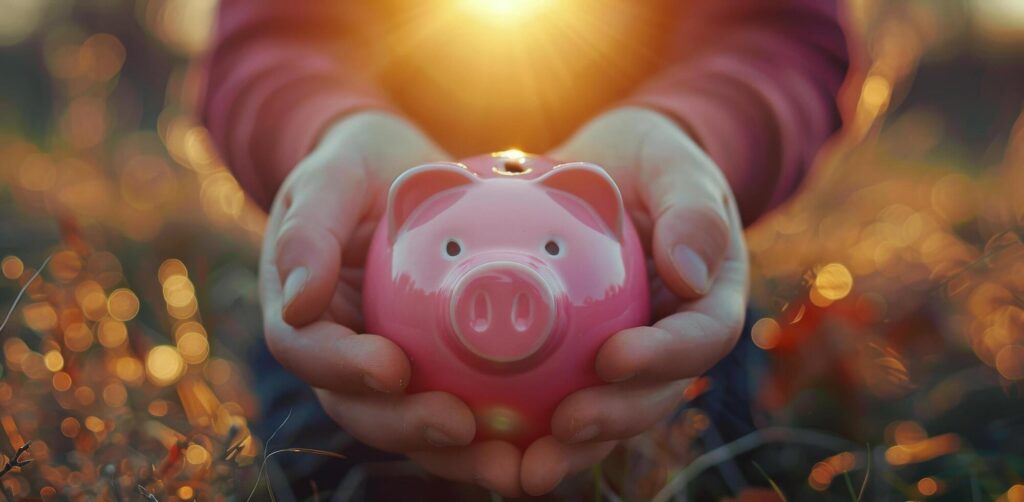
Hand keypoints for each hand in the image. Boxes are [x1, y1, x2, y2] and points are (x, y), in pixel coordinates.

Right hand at [259, 112, 523, 495]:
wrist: (400, 172)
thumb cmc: (359, 165)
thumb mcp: (332, 174)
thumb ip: (309, 228)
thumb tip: (297, 302)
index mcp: (301, 311)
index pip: (309, 351)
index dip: (344, 369)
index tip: (394, 368)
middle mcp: (338, 350)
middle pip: (360, 407)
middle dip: (406, 427)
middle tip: (461, 428)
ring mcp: (383, 365)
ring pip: (409, 423)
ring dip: (454, 453)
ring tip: (509, 464)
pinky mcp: (431, 369)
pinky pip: (456, 405)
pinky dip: (490, 433)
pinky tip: (536, 442)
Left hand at [521, 108, 749, 494]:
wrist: (606, 168)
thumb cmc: (646, 158)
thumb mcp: (672, 161)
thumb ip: (690, 205)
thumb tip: (689, 273)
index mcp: (709, 297)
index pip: (701, 337)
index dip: (664, 358)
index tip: (613, 358)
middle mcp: (673, 338)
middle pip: (655, 393)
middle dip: (614, 419)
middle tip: (565, 426)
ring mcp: (628, 354)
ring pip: (609, 411)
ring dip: (572, 446)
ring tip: (527, 466)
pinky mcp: (581, 361)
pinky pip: (560, 396)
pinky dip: (530, 426)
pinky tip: (489, 443)